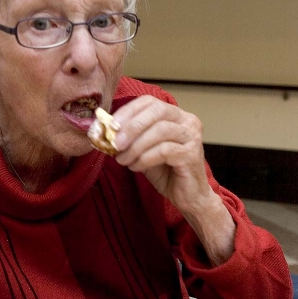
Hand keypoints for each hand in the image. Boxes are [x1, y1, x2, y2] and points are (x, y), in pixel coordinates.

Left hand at [114, 95, 209, 214]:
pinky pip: (164, 150)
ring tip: (122, 160)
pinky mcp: (192, 154)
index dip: (128, 111)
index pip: (150, 102)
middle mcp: (187, 120)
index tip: (111, 125)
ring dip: (136, 146)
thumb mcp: (143, 150)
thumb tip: (106, 130)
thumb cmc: (166, 171)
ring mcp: (192, 136)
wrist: (187, 196)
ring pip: (160, 131)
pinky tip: (135, 167)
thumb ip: (130, 138)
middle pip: (157, 111)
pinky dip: (145, 158)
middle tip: (115, 142)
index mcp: (175, 115)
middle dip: (132, 126)